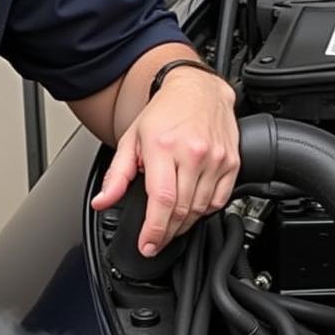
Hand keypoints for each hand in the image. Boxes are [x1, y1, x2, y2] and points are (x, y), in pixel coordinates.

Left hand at [91, 69, 238, 255]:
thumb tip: (102, 201)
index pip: (161, 199)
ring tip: (170, 226)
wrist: (198, 89)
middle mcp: (193, 153)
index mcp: (164, 147)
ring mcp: (216, 159)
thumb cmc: (164, 113)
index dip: (154, 229)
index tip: (147, 245)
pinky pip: (219, 200)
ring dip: (183, 225)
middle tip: (155, 241)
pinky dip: (204, 211)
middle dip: (166, 233)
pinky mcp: (232, 162)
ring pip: (200, 209)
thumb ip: (116, 175)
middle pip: (181, 209)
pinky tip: (192, 209)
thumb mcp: (131, 140)